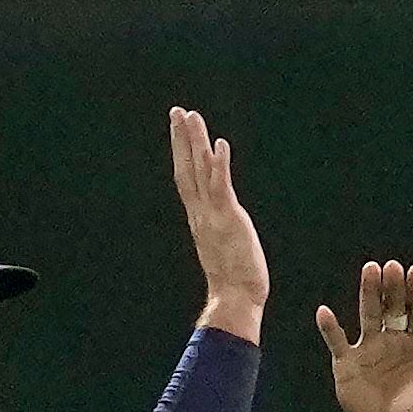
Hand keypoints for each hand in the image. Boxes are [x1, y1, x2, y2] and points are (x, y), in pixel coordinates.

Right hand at [170, 107, 267, 342]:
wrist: (235, 300)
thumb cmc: (234, 281)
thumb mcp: (222, 247)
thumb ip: (218, 231)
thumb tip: (220, 226)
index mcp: (200, 218)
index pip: (187, 179)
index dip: (181, 153)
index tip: (179, 130)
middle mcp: (201, 212)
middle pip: (187, 168)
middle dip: (182, 139)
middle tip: (177, 111)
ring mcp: (212, 214)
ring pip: (200, 172)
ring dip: (196, 142)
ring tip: (192, 116)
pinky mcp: (229, 219)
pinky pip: (222, 187)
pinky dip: (219, 165)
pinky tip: (219, 144)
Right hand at [316, 260, 412, 411]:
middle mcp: (394, 341)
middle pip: (395, 308)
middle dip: (394, 288)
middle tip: (392, 267)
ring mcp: (370, 349)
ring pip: (369, 315)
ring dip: (369, 293)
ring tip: (370, 269)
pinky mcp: (347, 362)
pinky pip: (337, 341)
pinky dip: (330, 328)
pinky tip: (324, 312)